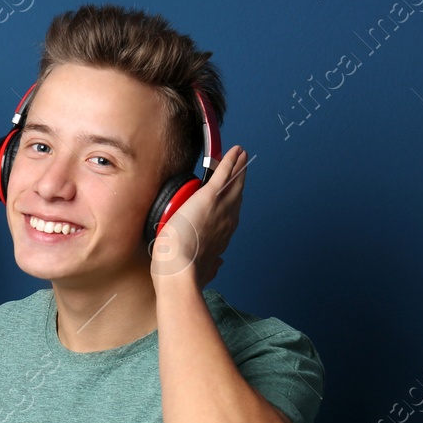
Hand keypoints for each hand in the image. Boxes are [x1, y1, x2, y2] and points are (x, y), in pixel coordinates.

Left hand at [149, 145, 249, 287]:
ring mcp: (220, 207)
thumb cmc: (183, 271)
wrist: (179, 268)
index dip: (234, 202)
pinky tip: (235, 150)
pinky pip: (223, 174)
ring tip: (241, 155)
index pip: (231, 215)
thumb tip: (218, 264)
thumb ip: (211, 266)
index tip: (235, 194)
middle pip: (236, 195)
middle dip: (240, 179)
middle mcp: (227, 220)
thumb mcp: (203, 270)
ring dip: (237, 167)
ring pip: (233, 182)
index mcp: (222, 236)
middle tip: (243, 166)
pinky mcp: (209, 197)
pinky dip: (230, 161)